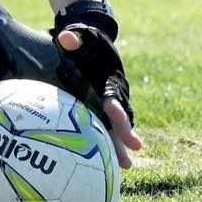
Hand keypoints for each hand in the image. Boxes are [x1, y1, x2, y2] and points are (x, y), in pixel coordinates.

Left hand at [54, 26, 144, 168]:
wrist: (95, 42)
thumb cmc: (87, 40)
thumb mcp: (81, 35)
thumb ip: (75, 38)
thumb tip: (65, 37)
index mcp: (111, 76)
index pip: (113, 92)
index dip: (114, 101)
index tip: (111, 111)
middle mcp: (116, 91)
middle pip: (123, 113)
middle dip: (128, 130)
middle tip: (135, 147)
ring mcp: (113, 101)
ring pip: (118, 126)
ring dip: (122, 144)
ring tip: (126, 166)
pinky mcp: (106, 108)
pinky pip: (109, 128)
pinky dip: (111, 144)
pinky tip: (109, 164)